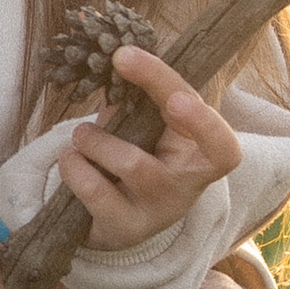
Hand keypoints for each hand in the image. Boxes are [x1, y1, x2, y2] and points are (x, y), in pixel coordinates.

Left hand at [58, 45, 242, 251]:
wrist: (118, 220)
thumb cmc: (138, 158)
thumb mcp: (148, 129)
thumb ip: (143, 100)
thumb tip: (121, 60)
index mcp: (201, 155)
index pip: (219, 141)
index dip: (204, 120)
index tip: (175, 95)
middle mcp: (187, 186)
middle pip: (186, 143)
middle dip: (169, 99)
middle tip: (122, 62)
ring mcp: (158, 211)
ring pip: (132, 163)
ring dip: (96, 139)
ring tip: (81, 135)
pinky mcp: (124, 228)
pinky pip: (95, 190)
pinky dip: (74, 166)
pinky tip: (70, 160)